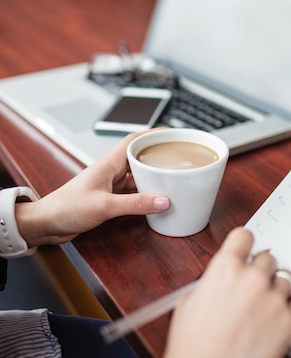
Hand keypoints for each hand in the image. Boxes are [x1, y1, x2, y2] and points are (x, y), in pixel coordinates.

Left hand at [15, 132, 169, 246]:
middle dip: (158, 157)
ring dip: (152, 177)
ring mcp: (109, 185)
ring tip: (171, 180)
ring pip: (137, 175)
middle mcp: (110, 171)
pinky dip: (144, 194)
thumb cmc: (65, 208)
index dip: (154, 134)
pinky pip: (132, 192)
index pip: (134, 140)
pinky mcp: (108, 198)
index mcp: (108, 163)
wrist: (46, 223)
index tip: (172, 134)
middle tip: (177, 160)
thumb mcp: (104, 206)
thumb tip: (162, 201)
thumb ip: (135, 204)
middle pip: (139, 157)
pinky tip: (153, 200)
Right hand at [162, 227, 290, 357]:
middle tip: (252, 291)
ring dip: (276, 290)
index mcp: (225, 267)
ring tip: (264, 310)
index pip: (245, 236)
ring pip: (286, 279)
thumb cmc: (191, 346)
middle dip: (260, 272)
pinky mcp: (289, 322)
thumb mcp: (190, 300)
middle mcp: (252, 277)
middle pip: (268, 259)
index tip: (246, 255)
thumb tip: (225, 278)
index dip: (244, 246)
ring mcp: (273, 299)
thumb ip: (213, 281)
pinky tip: (287, 312)